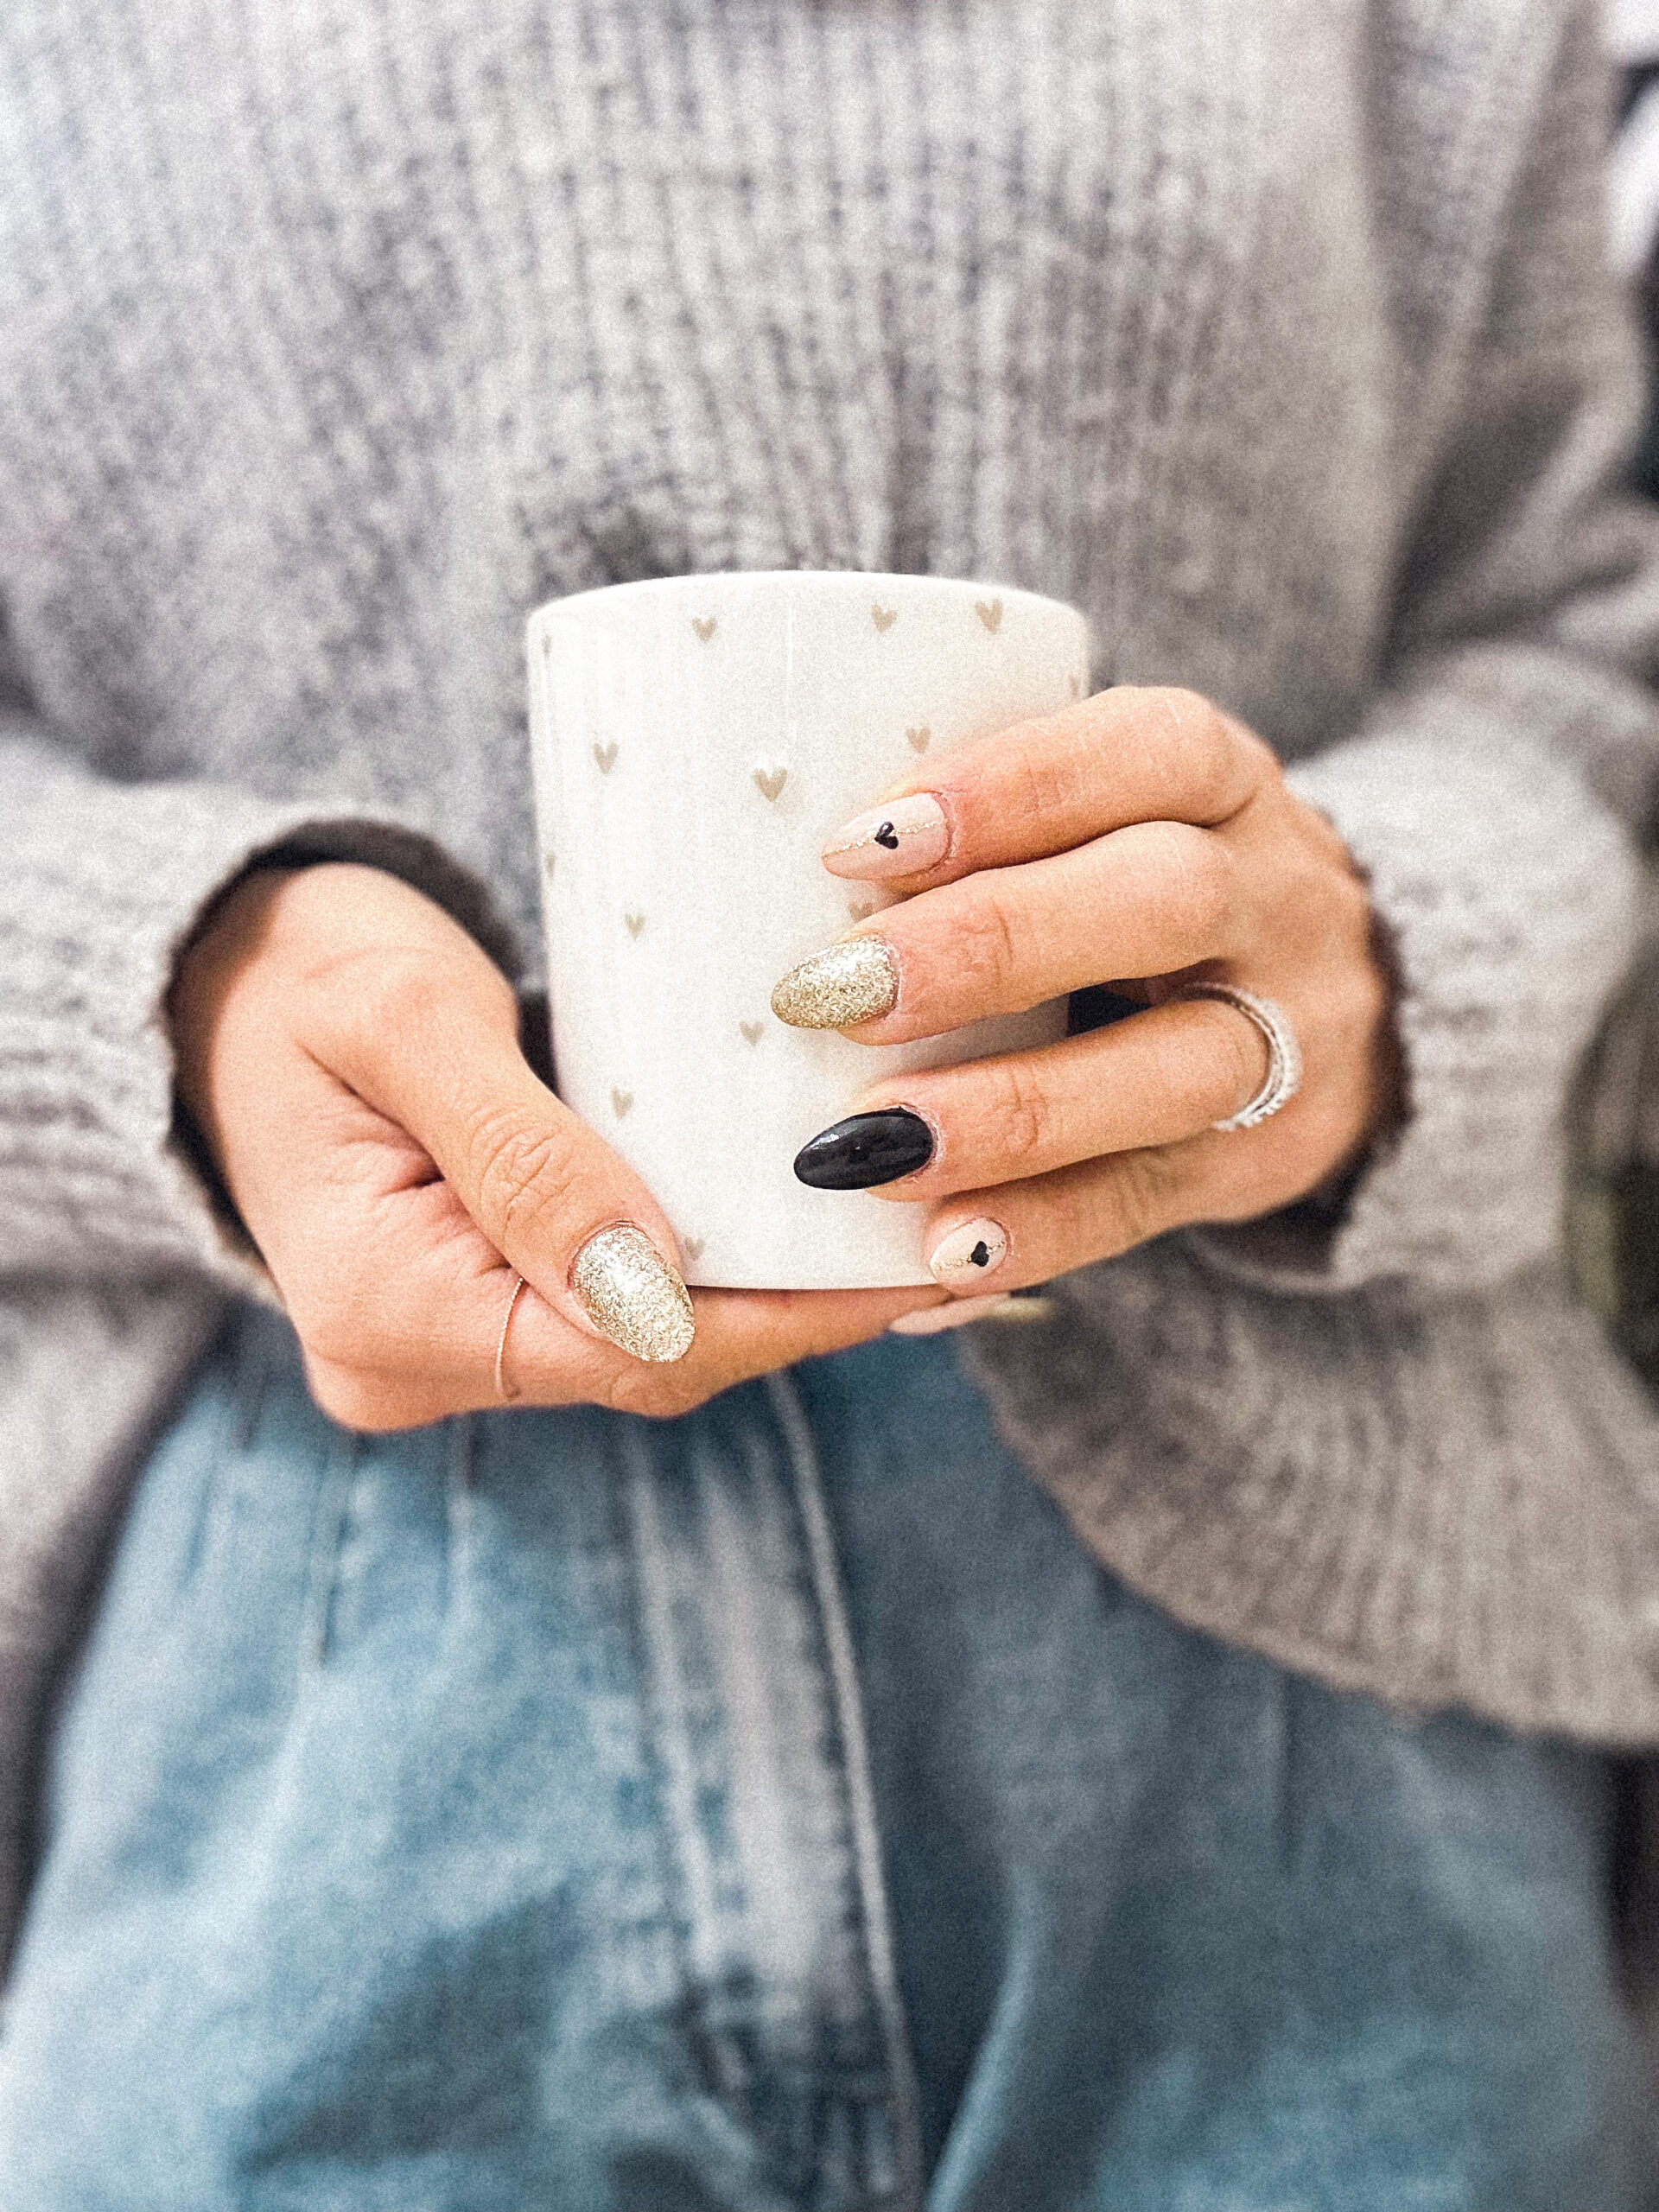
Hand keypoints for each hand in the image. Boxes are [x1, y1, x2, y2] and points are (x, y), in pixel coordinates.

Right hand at [171, 864, 935, 1427]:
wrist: (211, 981)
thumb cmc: (297, 972)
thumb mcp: (404, 1022)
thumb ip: (523, 1154)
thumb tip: (655, 1283)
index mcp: (383, 1314)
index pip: (630, 1350)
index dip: (786, 1313)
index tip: (917, 1256)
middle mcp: (413, 1363)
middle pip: (656, 1361)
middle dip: (802, 1303)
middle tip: (950, 1228)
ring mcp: (445, 1344)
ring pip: (653, 1341)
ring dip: (772, 1285)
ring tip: (913, 1218)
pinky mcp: (478, 1303)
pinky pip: (626, 1305)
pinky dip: (719, 1262)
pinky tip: (811, 1212)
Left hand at [773, 687, 1395, 1296]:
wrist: (1343, 1007)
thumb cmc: (1137, 887)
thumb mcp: (1103, 819)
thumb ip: (984, 832)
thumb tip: (783, 866)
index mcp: (1218, 779)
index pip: (1146, 750)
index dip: (1006, 791)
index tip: (855, 843)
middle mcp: (1273, 898)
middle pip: (1164, 900)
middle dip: (989, 946)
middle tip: (833, 994)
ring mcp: (1285, 1038)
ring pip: (1174, 1069)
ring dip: (1011, 1113)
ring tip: (867, 1148)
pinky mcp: (1257, 1162)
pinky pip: (1151, 1203)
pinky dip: (1040, 1231)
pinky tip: (936, 1253)